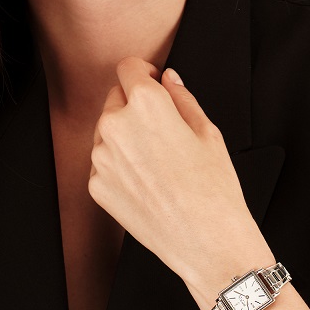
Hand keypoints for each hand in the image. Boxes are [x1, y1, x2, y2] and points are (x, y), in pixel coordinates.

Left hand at [87, 56, 272, 292]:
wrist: (206, 242)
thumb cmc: (214, 188)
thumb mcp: (208, 132)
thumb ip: (182, 97)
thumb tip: (168, 79)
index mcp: (146, 104)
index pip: (128, 68)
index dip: (143, 73)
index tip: (152, 82)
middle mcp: (115, 125)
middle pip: (115, 98)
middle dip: (134, 105)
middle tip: (162, 130)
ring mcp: (101, 158)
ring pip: (107, 131)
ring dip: (125, 136)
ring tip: (157, 161)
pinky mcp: (96, 185)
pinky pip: (103, 162)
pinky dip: (119, 166)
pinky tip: (147, 182)